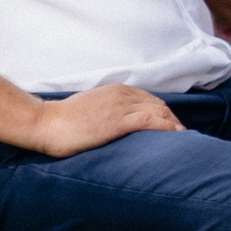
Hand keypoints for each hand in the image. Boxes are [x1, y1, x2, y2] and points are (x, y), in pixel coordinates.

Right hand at [29, 84, 181, 156]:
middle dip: (173, 120)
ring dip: (174, 125)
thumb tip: (117, 121)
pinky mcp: (117, 121)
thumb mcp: (92, 108)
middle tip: (182, 136)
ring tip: (183, 139)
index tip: (172, 127)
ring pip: (158, 112)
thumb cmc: (65, 119)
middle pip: (159, 105)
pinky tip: (175, 136)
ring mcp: (121, 107)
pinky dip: (167, 128)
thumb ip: (109, 109)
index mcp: (117, 91)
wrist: (47, 123)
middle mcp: (122, 95)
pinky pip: (150, 121)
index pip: (151, 100)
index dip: (165, 114)